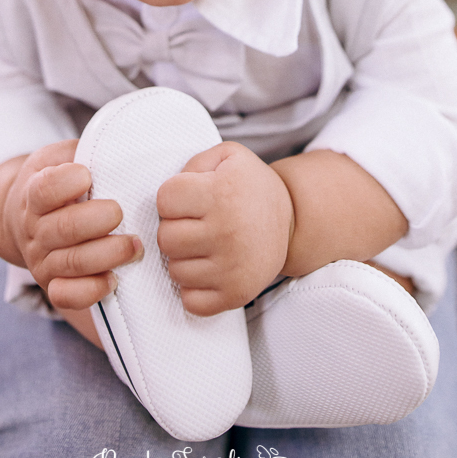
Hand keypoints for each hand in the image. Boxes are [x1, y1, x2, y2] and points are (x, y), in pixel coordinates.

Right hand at [2, 141, 141, 309]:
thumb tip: (120, 144)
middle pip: (63, 229)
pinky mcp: (52, 285)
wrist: (24, 218)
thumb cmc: (55, 182)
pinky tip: (114, 278)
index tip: (87, 176)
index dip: (66, 183)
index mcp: (34, 194)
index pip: (44, 190)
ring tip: (134, 245)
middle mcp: (34, 230)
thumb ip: (82, 150)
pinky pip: (66, 296)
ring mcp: (42, 260)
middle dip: (97, 221)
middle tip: (120, 212)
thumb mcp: (60, 157)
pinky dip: (91, 290)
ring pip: (71, 263)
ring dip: (107, 255)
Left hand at [156, 141, 293, 316]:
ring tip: (205, 245)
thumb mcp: (227, 156)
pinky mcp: (236, 294)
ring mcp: (232, 268)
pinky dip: (194, 288)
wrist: (292, 219)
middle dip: (175, 228)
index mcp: (222, 194)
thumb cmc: (249, 186)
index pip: (165, 200)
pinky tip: (209, 269)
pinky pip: (190, 300)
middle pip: (165, 239)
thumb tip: (169, 196)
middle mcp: (228, 232)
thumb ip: (193, 164)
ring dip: (184, 258)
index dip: (173, 197)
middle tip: (197, 223)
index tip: (191, 198)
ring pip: (174, 270)